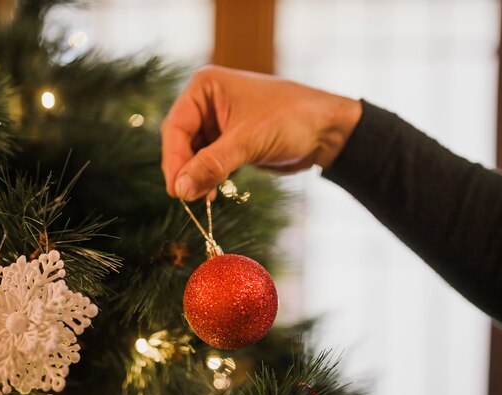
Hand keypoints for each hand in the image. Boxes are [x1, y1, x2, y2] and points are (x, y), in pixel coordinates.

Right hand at [161, 65, 361, 200]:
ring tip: (200, 199)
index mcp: (206, 88)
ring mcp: (219, 122)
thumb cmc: (292, 119)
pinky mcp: (231, 141)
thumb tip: (180, 190)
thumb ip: (212, 165)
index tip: (175, 189)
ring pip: (195, 154)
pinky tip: (210, 194)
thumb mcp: (249, 141)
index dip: (173, 159)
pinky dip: (208, 177)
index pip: (176, 127)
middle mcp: (208, 102)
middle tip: (185, 197)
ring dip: (196, 176)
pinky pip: (210, 162)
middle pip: (182, 142)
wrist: (328, 130)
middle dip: (185, 169)